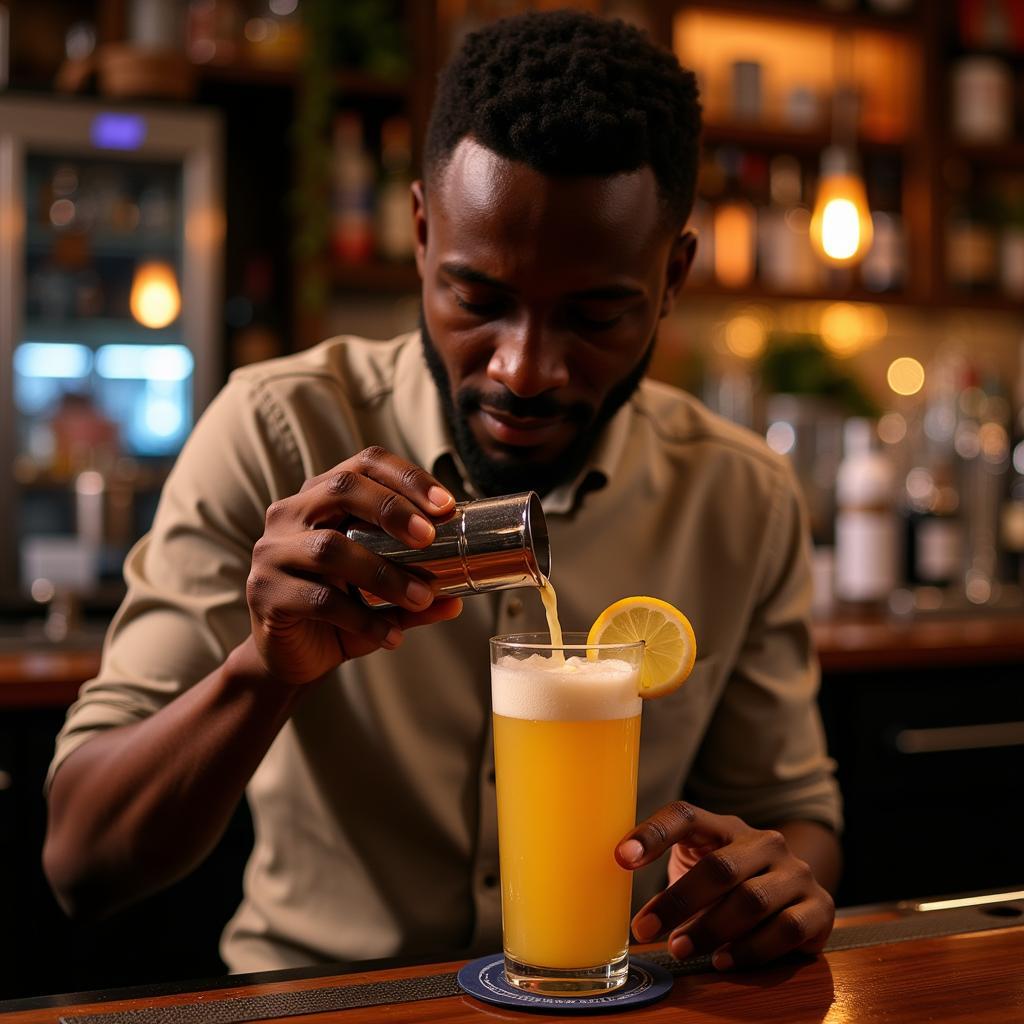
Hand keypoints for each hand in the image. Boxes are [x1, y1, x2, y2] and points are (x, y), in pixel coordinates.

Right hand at [245, 446, 462, 685]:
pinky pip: (320, 600)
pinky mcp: (266, 592)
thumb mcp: (382, 600)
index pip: (364, 465)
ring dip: (384, 573)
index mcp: (322, 498)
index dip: (407, 478)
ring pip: (331, 548)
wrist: (289, 657)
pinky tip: (391, 635)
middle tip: (429, 537)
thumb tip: (458, 600)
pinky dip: (363, 619)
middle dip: (392, 509)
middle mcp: (291, 514)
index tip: (446, 505)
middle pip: (342, 489)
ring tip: (420, 597)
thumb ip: (415, 591)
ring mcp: (273, 552)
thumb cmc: (337, 612)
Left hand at [616, 802, 834, 970]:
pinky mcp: (819, 908)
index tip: (619, 858)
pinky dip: (750, 950)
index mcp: (725, 826)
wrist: (796, 894)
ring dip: (710, 929)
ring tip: (677, 948)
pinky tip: (722, 960)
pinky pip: (785, 930)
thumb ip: (665, 867)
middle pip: (719, 867)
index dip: (652, 833)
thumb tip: (603, 889)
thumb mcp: (697, 866)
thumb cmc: (730, 884)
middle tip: (644, 928)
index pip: (685, 815)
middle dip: (678, 901)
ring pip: (751, 900)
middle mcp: (764, 842)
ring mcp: (795, 873)